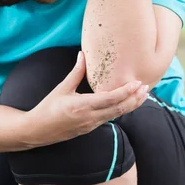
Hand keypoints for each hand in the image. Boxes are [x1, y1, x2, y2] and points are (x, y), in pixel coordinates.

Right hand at [23, 51, 148, 146]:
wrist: (38, 130)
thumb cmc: (48, 108)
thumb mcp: (62, 88)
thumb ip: (76, 72)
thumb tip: (83, 54)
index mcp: (82, 106)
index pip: (111, 99)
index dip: (126, 91)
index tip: (137, 83)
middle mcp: (90, 117)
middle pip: (119, 109)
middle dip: (134, 99)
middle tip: (146, 88)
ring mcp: (91, 125)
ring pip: (116, 115)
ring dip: (131, 106)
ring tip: (142, 96)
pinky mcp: (90, 129)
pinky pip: (109, 118)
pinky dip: (120, 110)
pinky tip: (127, 104)